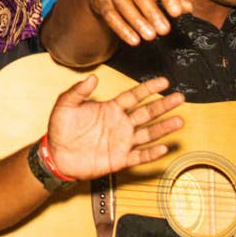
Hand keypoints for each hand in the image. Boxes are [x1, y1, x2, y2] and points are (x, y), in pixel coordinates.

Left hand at [44, 74, 184, 180]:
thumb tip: (92, 77)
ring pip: (147, 134)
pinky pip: (139, 156)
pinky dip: (151, 153)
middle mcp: (120, 124)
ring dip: (163, 128)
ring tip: (179, 120)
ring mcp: (121, 142)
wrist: (56, 156)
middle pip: (146, 113)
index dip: (148, 89)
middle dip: (163, 105)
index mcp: (110, 109)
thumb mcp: (65, 105)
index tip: (163, 82)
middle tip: (179, 98)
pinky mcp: (119, 159)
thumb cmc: (60, 130)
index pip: (133, 96)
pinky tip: (163, 147)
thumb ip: (77, 91)